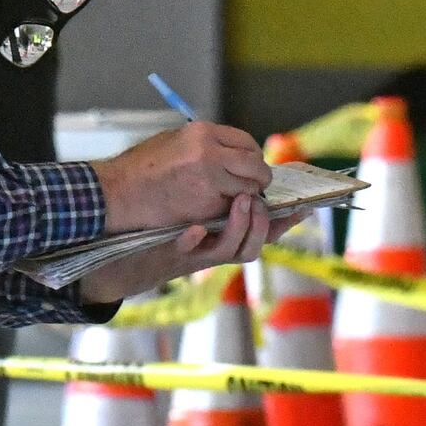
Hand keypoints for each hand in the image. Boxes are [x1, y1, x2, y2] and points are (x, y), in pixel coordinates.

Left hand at [76, 190, 272, 304]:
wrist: (124, 248)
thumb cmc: (163, 228)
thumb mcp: (197, 208)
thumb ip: (223, 195)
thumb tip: (248, 171)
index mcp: (227, 238)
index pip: (266, 233)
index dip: (285, 223)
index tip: (301, 207)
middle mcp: (216, 249)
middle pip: (254, 245)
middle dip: (262, 222)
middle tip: (257, 198)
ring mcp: (196, 254)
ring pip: (231, 250)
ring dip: (238, 226)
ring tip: (238, 202)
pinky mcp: (171, 255)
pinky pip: (187, 251)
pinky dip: (194, 241)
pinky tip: (195, 228)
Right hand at [91, 120, 268, 232]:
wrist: (117, 193)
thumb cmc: (139, 167)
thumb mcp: (172, 140)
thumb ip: (203, 143)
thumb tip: (228, 150)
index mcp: (202, 132)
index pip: (246, 142)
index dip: (253, 156)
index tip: (252, 165)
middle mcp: (210, 153)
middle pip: (255, 165)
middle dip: (258, 178)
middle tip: (255, 186)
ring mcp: (209, 180)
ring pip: (248, 190)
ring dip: (246, 197)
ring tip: (235, 200)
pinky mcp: (205, 206)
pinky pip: (230, 209)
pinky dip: (229, 211)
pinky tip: (216, 210)